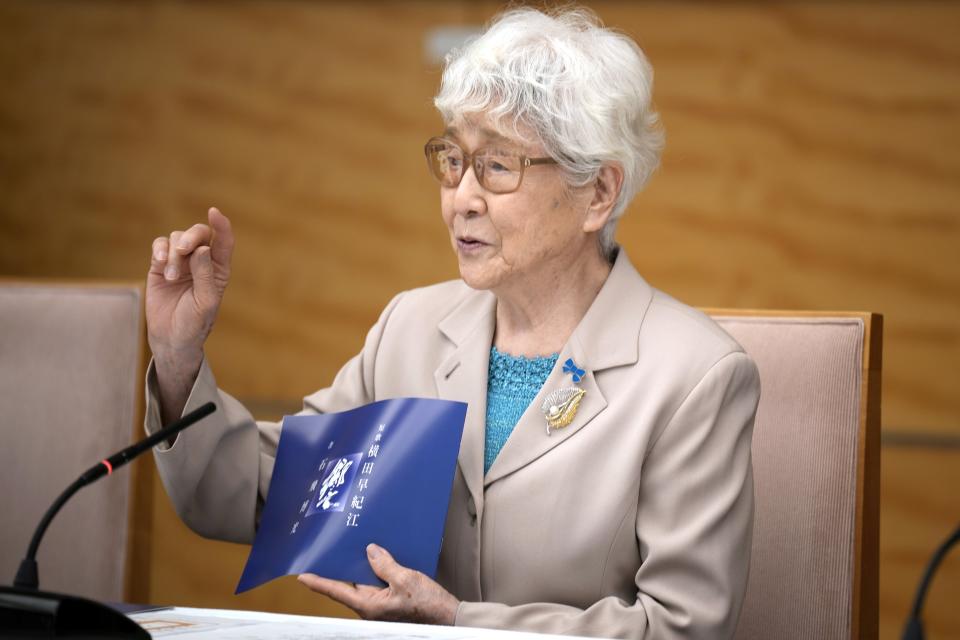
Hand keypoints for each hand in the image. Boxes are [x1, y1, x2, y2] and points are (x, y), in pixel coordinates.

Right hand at [146, 207, 234, 419]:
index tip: (214, 212)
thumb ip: (205, 274)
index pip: (224, 241)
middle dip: (191, 237)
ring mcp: (181, 262)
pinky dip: (160, 250)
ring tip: (171, 277)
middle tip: (183, 251)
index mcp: (219, 269)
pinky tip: (160, 262)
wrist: (171, 338)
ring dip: (173, 254)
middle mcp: (201, 261)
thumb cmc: (195, 322)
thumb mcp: (206, 301)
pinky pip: (160, 246)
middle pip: (198, 233)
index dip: (221, 225)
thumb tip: (201, 248)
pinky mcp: (160, 265)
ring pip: (177, 239)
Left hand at [298, 544, 458, 625]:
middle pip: (350, 584)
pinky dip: (377, 570)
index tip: (303, 576)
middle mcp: (371, 607)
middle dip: (343, 567)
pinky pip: (378, 583)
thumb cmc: (427, 605)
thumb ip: (385, 565)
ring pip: (365, 582)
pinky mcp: (391, 601)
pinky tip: (382, 556)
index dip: (319, 583)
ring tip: (359, 546)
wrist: (448, 617)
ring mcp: (381, 605)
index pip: (337, 592)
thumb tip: (370, 551)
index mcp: (369, 606)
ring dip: (364, 566)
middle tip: (333, 549)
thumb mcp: (405, 579)